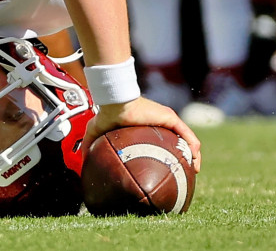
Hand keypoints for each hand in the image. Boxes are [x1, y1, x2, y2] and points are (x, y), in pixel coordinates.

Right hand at [83, 98, 200, 172]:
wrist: (114, 103)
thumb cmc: (106, 115)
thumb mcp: (96, 133)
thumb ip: (90, 147)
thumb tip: (81, 163)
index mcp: (146, 127)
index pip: (161, 142)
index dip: (167, 154)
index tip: (168, 170)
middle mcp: (159, 122)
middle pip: (178, 141)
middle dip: (184, 156)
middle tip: (184, 172)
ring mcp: (167, 120)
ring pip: (186, 139)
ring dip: (193, 154)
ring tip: (194, 169)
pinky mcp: (171, 118)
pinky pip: (187, 135)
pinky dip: (193, 148)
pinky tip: (195, 161)